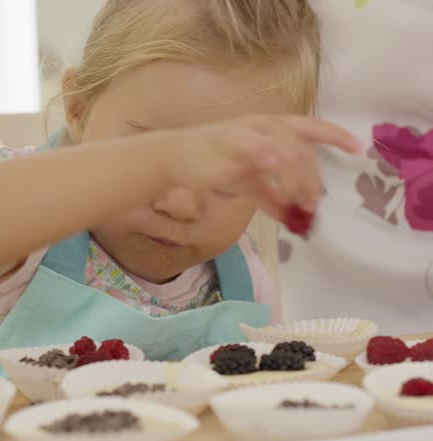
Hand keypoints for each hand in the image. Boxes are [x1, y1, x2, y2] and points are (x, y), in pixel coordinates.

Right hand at [168, 115, 360, 220]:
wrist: (176, 158)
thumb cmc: (213, 165)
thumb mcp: (249, 184)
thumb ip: (273, 198)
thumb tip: (295, 220)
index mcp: (270, 129)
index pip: (309, 128)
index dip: (335, 136)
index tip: (358, 149)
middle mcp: (263, 125)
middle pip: (302, 148)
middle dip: (312, 178)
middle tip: (312, 204)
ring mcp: (247, 132)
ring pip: (287, 150)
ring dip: (298, 178)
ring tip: (299, 203)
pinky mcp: (230, 143)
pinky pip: (258, 148)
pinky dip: (272, 158)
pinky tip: (280, 173)